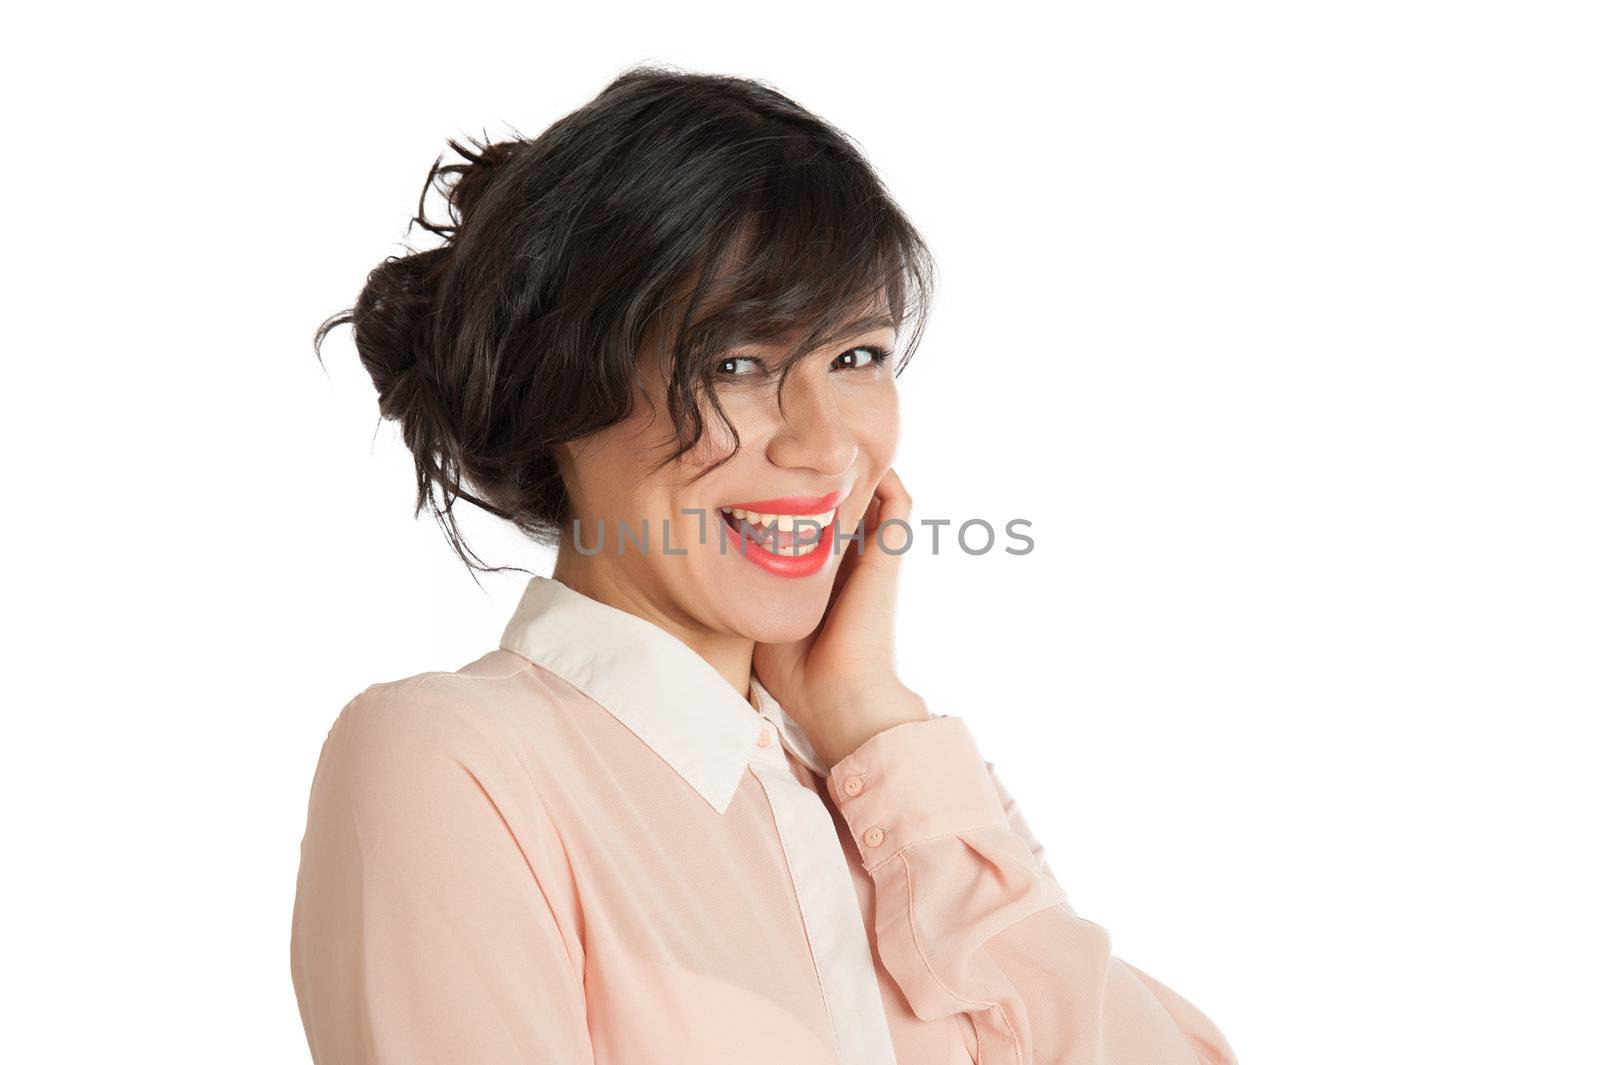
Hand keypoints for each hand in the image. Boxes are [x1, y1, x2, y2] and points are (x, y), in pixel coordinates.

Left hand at [753, 467, 929, 770]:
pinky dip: (885, 474)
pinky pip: (899, 500)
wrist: (840, 699)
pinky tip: (855, 456)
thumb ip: (744, 588)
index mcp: (825, 577)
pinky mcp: (891, 552)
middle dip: (820, 473)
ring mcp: (876, 554)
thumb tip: (701, 567)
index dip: (796, 494)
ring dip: (855, 468)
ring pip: (875, 493)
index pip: (815, 523)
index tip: (765, 471)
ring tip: (827, 439)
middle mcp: (853, 560)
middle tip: (792, 443)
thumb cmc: (798, 672)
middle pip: (844, 502)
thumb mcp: (759, 617)